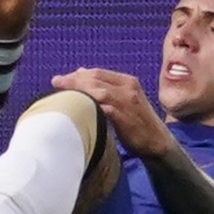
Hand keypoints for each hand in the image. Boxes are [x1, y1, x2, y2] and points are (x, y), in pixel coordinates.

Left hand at [49, 67, 173, 156]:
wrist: (157, 140)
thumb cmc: (137, 121)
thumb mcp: (124, 100)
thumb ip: (106, 88)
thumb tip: (82, 74)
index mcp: (127, 81)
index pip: (97, 72)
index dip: (77, 75)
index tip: (61, 80)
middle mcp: (128, 88)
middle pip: (95, 79)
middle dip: (73, 80)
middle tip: (56, 83)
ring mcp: (127, 102)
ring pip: (97, 91)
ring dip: (78, 91)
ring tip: (61, 94)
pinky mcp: (125, 117)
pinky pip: (104, 108)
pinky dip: (89, 106)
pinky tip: (76, 109)